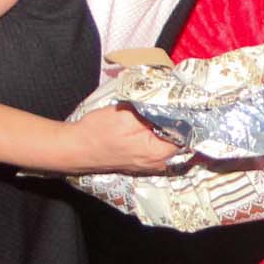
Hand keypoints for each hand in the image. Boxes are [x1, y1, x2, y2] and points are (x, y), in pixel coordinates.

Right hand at [57, 105, 182, 177]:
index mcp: (159, 153)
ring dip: (165, 123)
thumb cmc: (98, 132)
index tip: (187, 100)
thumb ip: (154, 112)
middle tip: (174, 99)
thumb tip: (177, 106)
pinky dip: (156, 130)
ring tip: (161, 107)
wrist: (75, 148)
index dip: (188, 115)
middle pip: (179, 137)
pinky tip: (149, 119)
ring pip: (167, 139)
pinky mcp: (141, 159)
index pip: (188, 133)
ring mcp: (150, 163)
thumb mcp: (127, 116)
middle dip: (177, 118)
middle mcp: (159, 162)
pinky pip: (156, 143)